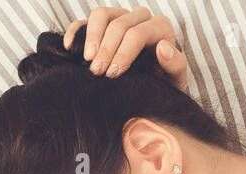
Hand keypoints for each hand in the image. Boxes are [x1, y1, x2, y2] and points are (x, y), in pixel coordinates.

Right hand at [63, 7, 189, 90]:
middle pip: (118, 25)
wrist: (151, 88)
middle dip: (105, 50)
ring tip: (87, 60)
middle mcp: (140, 17)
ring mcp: (120, 17)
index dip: (122, 54)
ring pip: (101, 14)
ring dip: (91, 37)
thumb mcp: (175, 81)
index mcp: (160, 27)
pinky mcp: (102, 24)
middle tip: (96, 73)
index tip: (112, 75)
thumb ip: (175, 65)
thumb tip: (163, 48)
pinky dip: (76, 30)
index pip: (137, 34)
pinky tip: (70, 47)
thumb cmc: (163, 85)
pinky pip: (86, 19)